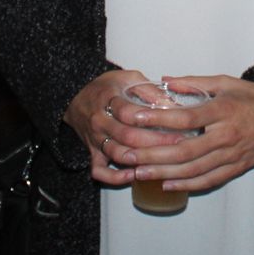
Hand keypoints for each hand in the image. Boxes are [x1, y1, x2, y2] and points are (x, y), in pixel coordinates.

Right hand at [63, 71, 185, 186]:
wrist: (76, 96)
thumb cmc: (105, 87)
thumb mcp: (127, 77)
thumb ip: (148, 88)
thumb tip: (172, 102)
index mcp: (108, 99)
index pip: (128, 112)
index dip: (151, 119)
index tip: (175, 124)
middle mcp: (100, 121)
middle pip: (127, 136)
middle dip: (155, 141)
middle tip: (178, 144)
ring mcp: (96, 139)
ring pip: (117, 153)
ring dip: (140, 159)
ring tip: (163, 159)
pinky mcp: (92, 153)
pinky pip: (99, 171)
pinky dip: (115, 177)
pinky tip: (133, 175)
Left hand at [117, 76, 253, 194]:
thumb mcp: (227, 82)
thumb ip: (195, 83)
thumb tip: (165, 80)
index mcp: (222, 111)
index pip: (185, 118)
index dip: (158, 120)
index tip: (135, 119)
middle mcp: (225, 136)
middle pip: (184, 150)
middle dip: (153, 154)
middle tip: (128, 154)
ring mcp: (231, 155)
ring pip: (193, 169)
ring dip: (164, 172)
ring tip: (139, 172)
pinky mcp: (235, 168)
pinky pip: (208, 181)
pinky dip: (186, 184)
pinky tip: (167, 184)